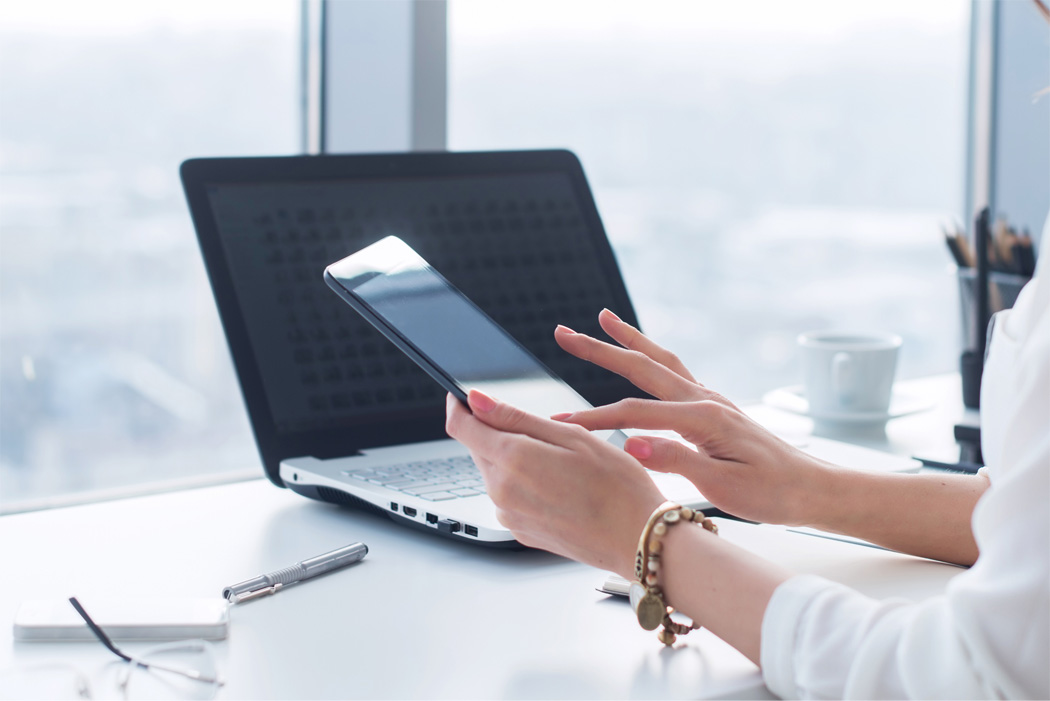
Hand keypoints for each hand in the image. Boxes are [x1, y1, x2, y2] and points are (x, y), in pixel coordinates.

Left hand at [445, 391, 665, 576]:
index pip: (460, 427)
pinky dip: (524, 485)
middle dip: (497, 433)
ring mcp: (509, 515)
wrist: (636, 539)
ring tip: (560, 463)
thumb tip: (475, 400)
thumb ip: (516, 418)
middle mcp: (502, 491)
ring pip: (495, 472)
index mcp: (512, 460)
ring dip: (513, 460)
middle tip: (542, 433)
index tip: (463, 395)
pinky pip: (509, 497)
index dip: (458, 405)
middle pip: (478, 449)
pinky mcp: (520, 531)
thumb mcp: (571, 436)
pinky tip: (558, 486)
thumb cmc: (617, 486)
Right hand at [552, 309, 829, 526]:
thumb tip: (632, 445)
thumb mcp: (723, 485)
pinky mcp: (714, 407)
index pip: (635, 414)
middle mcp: (704, 399)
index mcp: (703, 417)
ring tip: (603, 318)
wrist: (810, 488)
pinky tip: (643, 355)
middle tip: (563, 333)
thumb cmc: (770, 492)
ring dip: (628, 340)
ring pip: (659, 360)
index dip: (595, 419)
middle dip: (599, 349)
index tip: (561, 424)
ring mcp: (710, 399)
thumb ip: (677, 461)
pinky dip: (651, 356)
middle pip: (641, 367)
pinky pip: (675, 372)